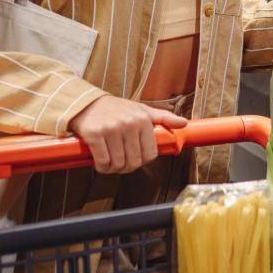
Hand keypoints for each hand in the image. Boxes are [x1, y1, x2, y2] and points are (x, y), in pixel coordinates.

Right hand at [68, 95, 187, 173]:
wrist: (88, 103)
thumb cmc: (118, 109)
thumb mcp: (143, 110)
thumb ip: (164, 118)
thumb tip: (184, 123)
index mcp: (143, 120)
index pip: (150, 153)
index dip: (143, 161)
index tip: (136, 159)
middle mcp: (129, 124)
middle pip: (134, 161)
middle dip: (127, 167)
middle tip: (122, 163)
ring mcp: (111, 129)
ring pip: (118, 164)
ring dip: (114, 169)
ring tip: (111, 162)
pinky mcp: (95, 135)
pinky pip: (102, 162)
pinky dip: (102, 167)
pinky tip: (101, 162)